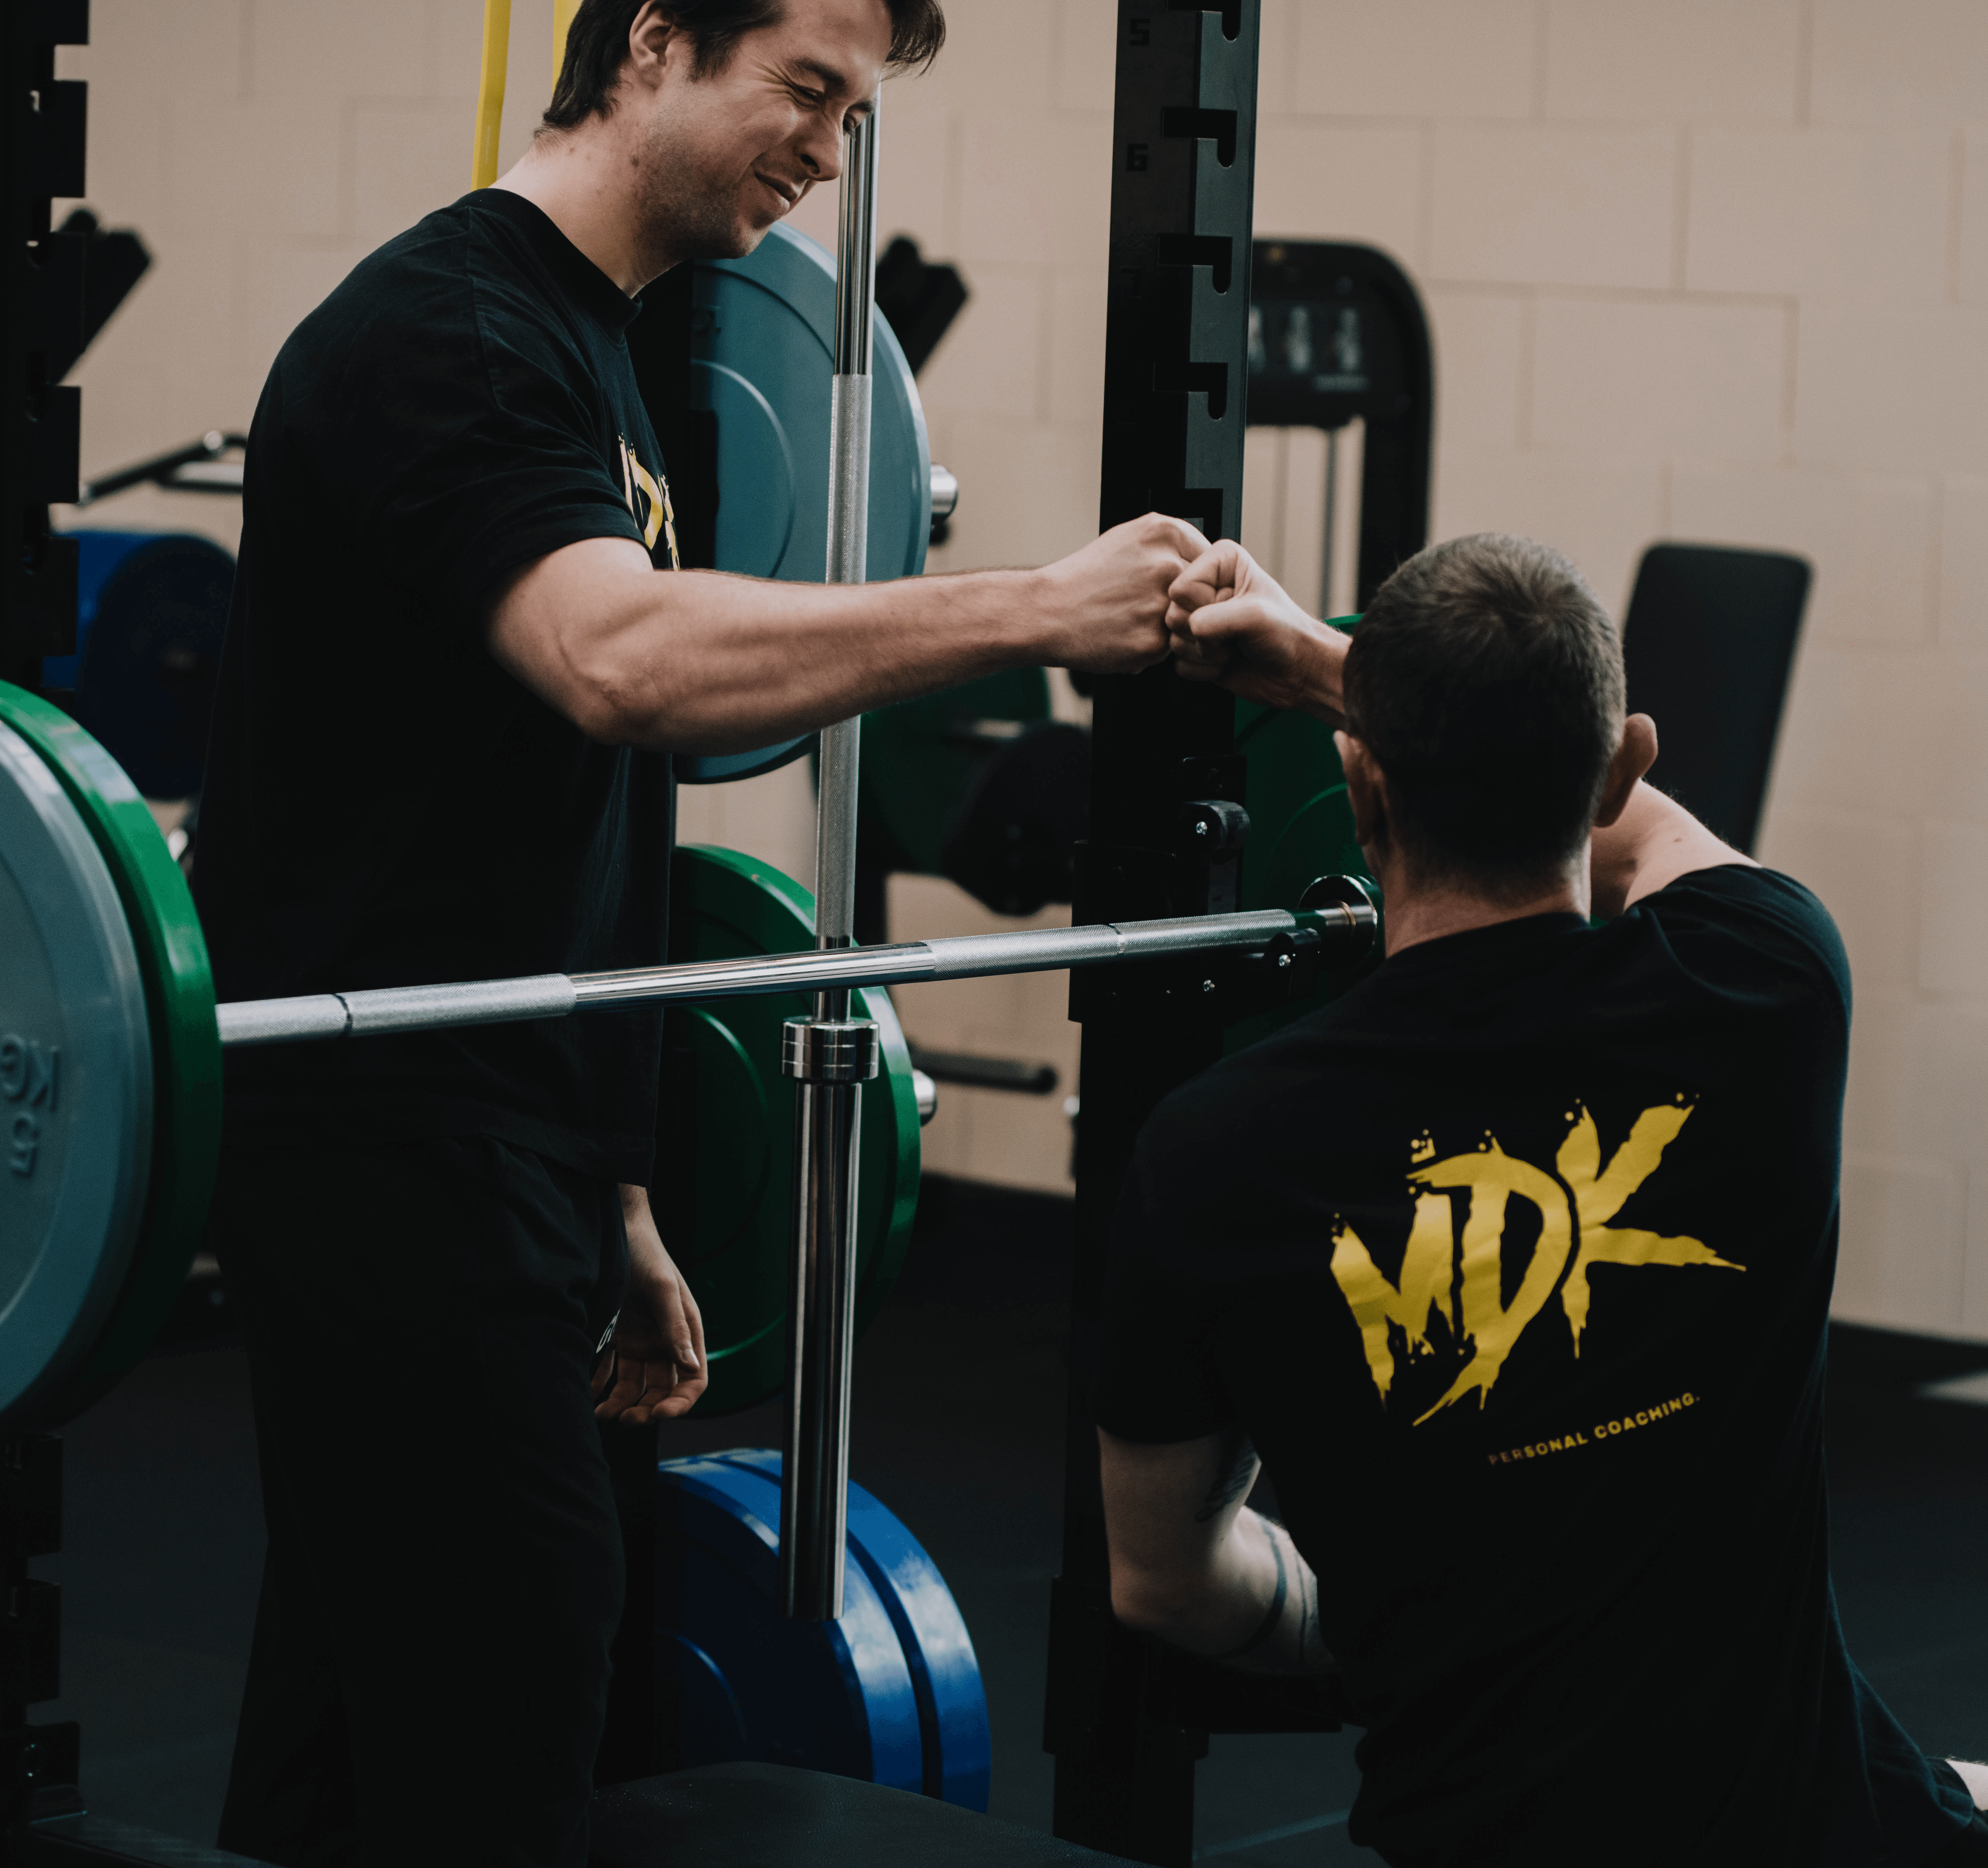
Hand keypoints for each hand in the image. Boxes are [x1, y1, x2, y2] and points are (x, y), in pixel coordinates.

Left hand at [594, 1186, 707, 1423]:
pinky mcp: (613, 1336)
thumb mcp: (662, 1287)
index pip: (693, 1378)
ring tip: (602, 1414)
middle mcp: (663, 1340)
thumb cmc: (644, 1252)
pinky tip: (588, 1395)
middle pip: (662, 1388)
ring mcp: (637, 1340)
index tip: (659, 1413)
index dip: (680, 1401)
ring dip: (621, 1404)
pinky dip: (599, 1386)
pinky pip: (608, 1370)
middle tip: (627, 1420)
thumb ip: (675, 1326)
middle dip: (648, 1409)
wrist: (612, 1228)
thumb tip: (689, 1365)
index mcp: (684, 1330)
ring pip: (633, 1386)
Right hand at [1034, 513, 1211, 673]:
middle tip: (1148, 608)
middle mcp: (1168, 564)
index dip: (1196, 580)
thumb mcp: (1128, 540)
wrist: (1047, 612)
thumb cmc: (1085, 579)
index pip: (1212, 560)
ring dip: (1169, 628)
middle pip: (1204, 593)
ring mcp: (1162, 604)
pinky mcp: (1153, 640)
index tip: (1176, 588)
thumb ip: (1169, 546)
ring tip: (1133, 621)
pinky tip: (1124, 636)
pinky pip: (1169, 649)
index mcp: (1166, 532)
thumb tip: (1207, 561)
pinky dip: (1150, 648)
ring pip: (1189, 622)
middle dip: (1184, 605)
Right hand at [1166, 540, 1348, 720]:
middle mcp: (1205, 589)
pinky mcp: (1195, 650)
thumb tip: (1191, 631)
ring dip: (1207, 654)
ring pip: (1174, 641)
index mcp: (1218, 564)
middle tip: (1235, 633)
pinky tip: (1227, 662)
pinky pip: (1180, 664)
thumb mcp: (1255, 615)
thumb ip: (1215, 619)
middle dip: (1205, 634)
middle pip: (1173, 614)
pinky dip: (1205, 670)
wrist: (1297, 671)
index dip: (1205, 606)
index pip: (1182, 587)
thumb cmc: (1286, 634)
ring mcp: (1198, 621)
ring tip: (1234, 646)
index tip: (1235, 610)